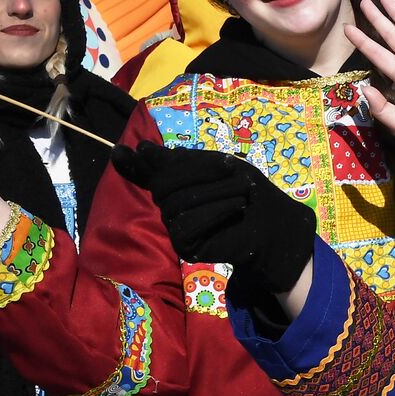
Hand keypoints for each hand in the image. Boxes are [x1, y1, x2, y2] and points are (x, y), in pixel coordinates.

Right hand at [111, 142, 314, 302]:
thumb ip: (182, 160)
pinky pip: (186, 226)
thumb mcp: (216, 165)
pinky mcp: (186, 247)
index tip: (120, 150)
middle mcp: (169, 206)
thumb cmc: (246, 189)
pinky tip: (236, 207)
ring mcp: (175, 228)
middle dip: (198, 171)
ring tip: (243, 189)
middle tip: (232, 167)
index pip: (147, 173)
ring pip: (176, 205)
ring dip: (215, 191)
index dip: (132, 164)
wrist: (274, 221)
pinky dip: (215, 211)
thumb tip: (141, 148)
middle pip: (162, 185)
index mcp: (175, 184)